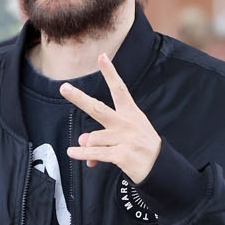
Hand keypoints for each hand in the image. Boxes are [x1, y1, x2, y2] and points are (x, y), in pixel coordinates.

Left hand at [61, 54, 161, 184]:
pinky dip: (82, 154)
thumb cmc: (141, 149)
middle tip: (64, 88)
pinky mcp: (122, 155)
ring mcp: (125, 139)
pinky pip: (96, 153)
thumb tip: (84, 139)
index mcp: (131, 113)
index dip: (110, 72)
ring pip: (94, 138)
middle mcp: (127, 123)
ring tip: (83, 152)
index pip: (119, 89)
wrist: (161, 168)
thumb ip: (103, 136)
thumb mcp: (126, 137)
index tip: (102, 57)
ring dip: (86, 146)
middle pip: (98, 108)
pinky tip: (72, 152)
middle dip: (79, 98)